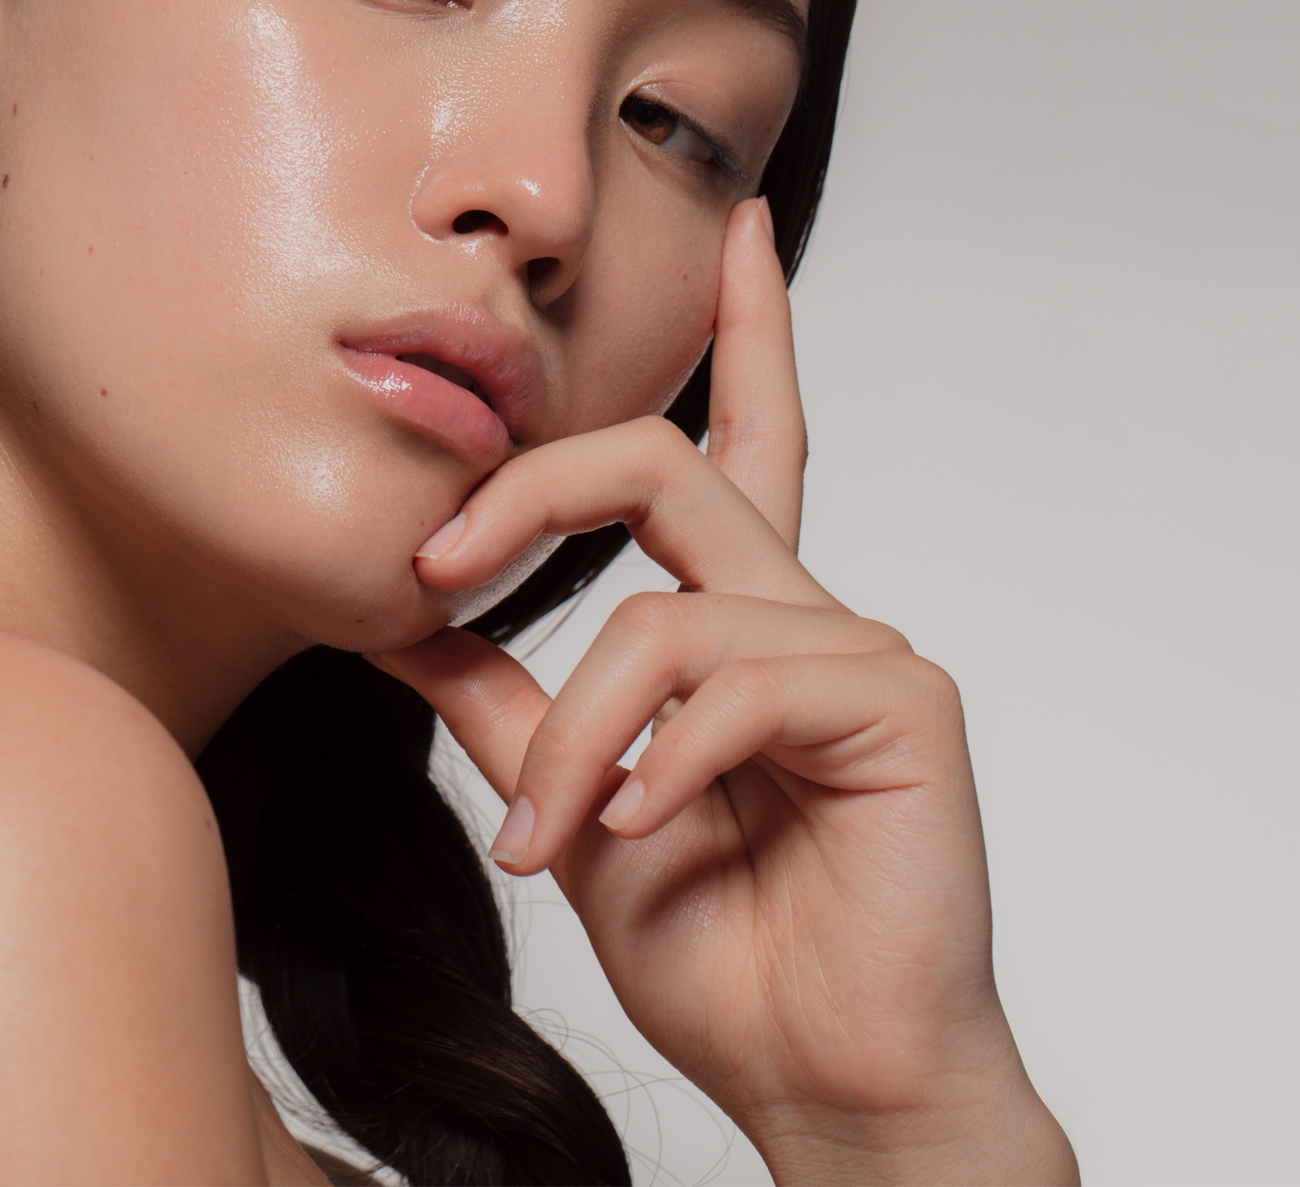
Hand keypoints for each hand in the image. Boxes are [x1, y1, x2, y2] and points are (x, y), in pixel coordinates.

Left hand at [370, 200, 1075, 1184]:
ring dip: (572, 735)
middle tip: (432, 558)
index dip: (748, 326)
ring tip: (544, 842)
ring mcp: (860, 653)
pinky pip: (732, 683)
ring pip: (667, 609)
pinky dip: (651, 764)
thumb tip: (397, 616)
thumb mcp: (565, 794)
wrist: (812, 1071)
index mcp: (736, 619)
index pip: (747, 438)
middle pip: (674, 462)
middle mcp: (802, 611)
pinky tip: (632, 835)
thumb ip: (501, 696)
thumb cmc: (715, 944)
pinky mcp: (902, 708)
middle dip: (533, 492)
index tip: (736, 228)